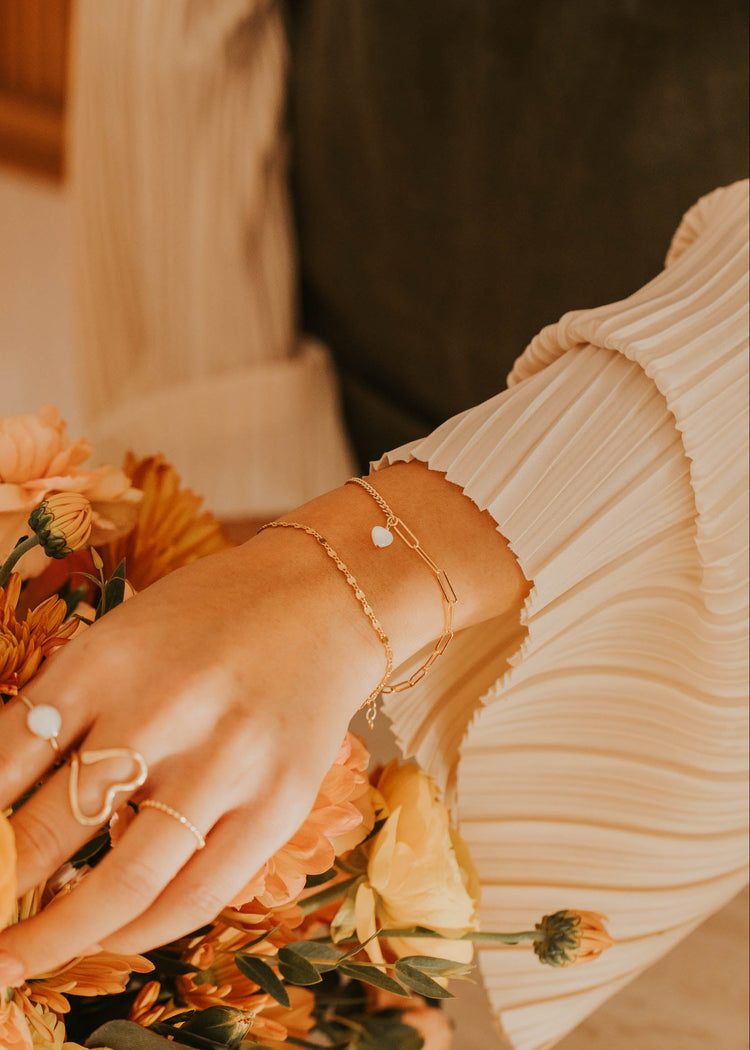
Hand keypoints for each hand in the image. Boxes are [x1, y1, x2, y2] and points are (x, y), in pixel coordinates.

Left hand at [0, 534, 383, 980]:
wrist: (325, 602)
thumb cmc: (210, 618)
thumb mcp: (121, 637)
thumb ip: (66, 709)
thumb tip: (4, 805)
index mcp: (106, 660)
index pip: (5, 761)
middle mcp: (164, 711)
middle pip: (49, 829)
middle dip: (0, 887)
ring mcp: (227, 762)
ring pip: (124, 882)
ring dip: (56, 937)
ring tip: (17, 962)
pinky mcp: (280, 802)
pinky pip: (199, 892)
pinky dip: (143, 931)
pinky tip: (113, 937)